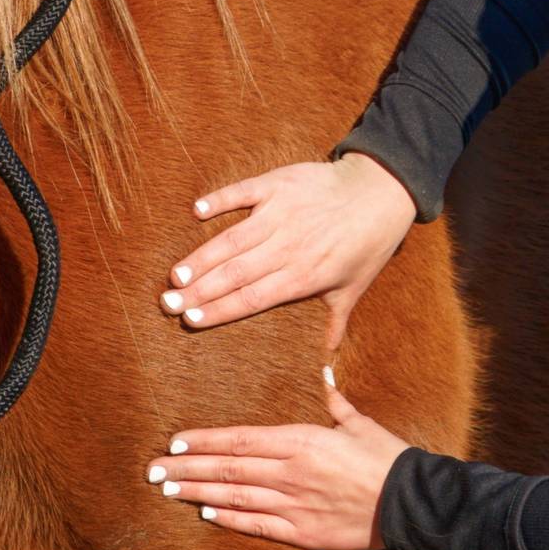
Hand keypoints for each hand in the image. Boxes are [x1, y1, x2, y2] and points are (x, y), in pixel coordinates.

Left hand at [147, 381, 409, 549]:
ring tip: (169, 490)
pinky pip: (258, 525)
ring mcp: (294, 504)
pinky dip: (230, 519)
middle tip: (153, 469)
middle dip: (186, 468)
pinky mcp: (304, 532)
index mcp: (301, 440)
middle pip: (227, 468)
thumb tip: (324, 375)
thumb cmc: (388, 458)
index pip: (239, 439)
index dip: (204, 441)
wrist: (413, 502)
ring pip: (234, 496)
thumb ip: (334, 402)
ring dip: (198, 493)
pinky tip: (207, 515)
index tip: (175, 440)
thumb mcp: (360, 423)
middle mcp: (290, 472)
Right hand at [158, 153, 416, 351]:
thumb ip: (333, 325)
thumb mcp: (353, 289)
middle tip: (167, 304)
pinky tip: (197, 211)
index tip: (191, 321)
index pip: (254, 298)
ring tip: (175, 275)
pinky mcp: (279, 184)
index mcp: (305, 276)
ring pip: (233, 239)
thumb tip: (326, 365)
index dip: (220, 310)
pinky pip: (244, 192)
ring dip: (202, 256)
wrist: (381, 191)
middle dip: (199, 290)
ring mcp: (282, 213)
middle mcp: (290, 246)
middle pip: (236, 273)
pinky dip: (220, 199)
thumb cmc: (367, 245)